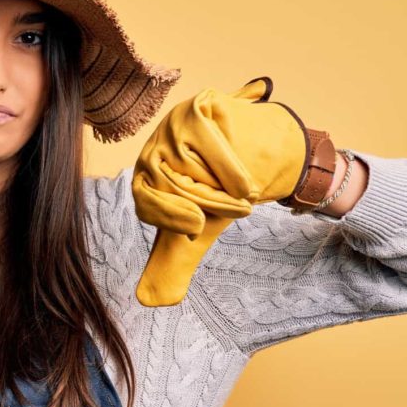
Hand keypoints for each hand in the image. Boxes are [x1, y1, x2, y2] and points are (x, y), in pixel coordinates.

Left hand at [131, 76, 309, 306]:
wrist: (263, 161)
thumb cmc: (221, 198)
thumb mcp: (196, 236)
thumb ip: (171, 266)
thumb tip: (149, 301)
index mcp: (144, 179)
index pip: (143, 199)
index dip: (168, 215)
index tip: (197, 225)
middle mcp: (153, 147)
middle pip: (172, 184)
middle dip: (209, 204)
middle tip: (233, 207)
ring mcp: (174, 123)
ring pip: (195, 165)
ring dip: (226, 188)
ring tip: (241, 190)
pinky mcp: (200, 105)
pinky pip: (213, 142)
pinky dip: (234, 168)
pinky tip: (246, 179)